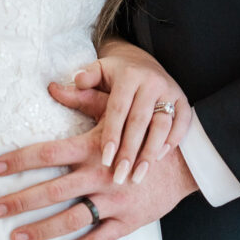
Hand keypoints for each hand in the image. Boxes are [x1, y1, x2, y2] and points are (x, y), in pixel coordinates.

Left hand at [0, 86, 197, 239]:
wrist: (185, 158)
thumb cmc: (144, 130)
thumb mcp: (116, 110)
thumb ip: (83, 100)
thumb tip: (53, 85)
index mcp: (94, 146)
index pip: (48, 153)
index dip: (20, 160)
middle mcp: (100, 174)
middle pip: (52, 191)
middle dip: (19, 201)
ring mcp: (114, 200)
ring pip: (70, 219)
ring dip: (40, 230)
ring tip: (14, 237)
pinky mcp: (127, 220)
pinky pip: (97, 239)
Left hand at [61, 38, 190, 184]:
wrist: (145, 62)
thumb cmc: (116, 74)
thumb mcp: (99, 72)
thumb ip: (82, 84)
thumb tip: (56, 88)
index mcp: (129, 75)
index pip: (118, 108)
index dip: (112, 134)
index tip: (105, 159)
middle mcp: (151, 82)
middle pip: (140, 121)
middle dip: (130, 151)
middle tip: (120, 177)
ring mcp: (170, 91)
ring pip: (163, 125)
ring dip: (151, 152)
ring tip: (138, 176)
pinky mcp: (183, 101)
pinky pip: (181, 123)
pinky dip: (172, 142)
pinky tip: (159, 159)